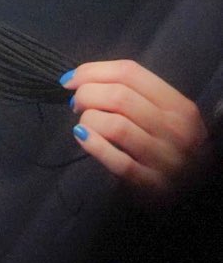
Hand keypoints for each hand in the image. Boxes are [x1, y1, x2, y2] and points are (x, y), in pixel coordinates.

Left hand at [62, 60, 208, 203]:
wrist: (192, 191)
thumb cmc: (166, 144)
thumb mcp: (162, 115)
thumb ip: (129, 93)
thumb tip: (77, 79)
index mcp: (178, 105)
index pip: (129, 72)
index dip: (91, 71)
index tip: (70, 80)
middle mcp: (177, 129)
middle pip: (119, 96)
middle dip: (86, 95)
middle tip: (77, 104)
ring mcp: (167, 158)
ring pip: (115, 125)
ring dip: (88, 120)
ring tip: (84, 124)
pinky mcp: (153, 184)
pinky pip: (118, 161)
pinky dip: (94, 145)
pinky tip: (82, 137)